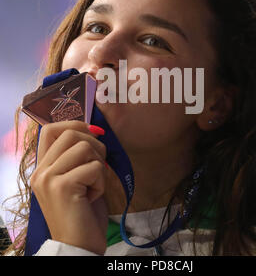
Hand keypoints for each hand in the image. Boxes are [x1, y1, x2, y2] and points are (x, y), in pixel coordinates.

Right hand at [30, 120, 107, 254]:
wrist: (78, 246)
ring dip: (99, 165)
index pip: (50, 129)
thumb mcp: (77, 179)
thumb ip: (78, 157)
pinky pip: (94, 167)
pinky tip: (93, 197)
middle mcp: (41, 171)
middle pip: (71, 133)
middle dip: (95, 145)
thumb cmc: (82, 212)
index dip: (74, 124)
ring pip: (84, 147)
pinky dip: (101, 181)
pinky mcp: (63, 187)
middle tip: (98, 167)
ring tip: (93, 185)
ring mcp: (49, 179)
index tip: (93, 133)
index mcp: (42, 168)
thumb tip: (94, 130)